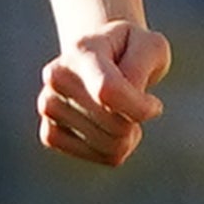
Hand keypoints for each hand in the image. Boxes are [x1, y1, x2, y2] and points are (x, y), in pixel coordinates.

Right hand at [38, 19, 169, 167]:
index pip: (108, 91)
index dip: (140, 107)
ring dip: (129, 134)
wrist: (97, 55)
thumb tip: (129, 103)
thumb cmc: (130, 50)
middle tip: (137, 103)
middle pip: (115, 125)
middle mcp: (56, 78)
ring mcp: (48, 107)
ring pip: (111, 146)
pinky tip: (111, 128)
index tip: (155, 104)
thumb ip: (142, 67)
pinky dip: (117, 148)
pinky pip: (103, 157)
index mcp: (81, 51)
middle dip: (137, 119)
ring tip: (123, 113)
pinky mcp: (50, 134)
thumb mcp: (151, 46)